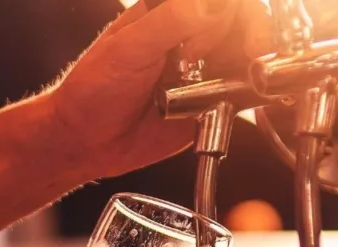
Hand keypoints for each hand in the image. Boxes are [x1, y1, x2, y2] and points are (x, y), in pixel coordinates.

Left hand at [47, 0, 271, 179]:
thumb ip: (170, 22)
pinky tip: (235, 96)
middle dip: (246, 35)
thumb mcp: (128, 49)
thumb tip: (212, 4)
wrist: (87, 141)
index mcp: (169, 9)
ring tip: (227, 82)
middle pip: (243, 19)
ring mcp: (204, 67)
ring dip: (250, 64)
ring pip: (250, 53)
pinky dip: (249, 92)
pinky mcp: (212, 101)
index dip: (229, 11)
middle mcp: (192, 34)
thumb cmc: (93, 90)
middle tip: (228, 57)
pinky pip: (244, 92)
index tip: (224, 30)